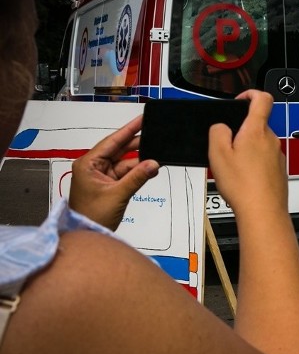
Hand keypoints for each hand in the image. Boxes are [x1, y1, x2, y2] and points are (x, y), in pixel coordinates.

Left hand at [69, 115, 159, 229]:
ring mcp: (102, 176)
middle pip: (119, 150)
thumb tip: (153, 163)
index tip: (142, 119)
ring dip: (140, 162)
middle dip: (137, 146)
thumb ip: (137, 178)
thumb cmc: (92, 215)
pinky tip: (150, 169)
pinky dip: (137, 172)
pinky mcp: (109, 185)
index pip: (111, 141)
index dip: (128, 130)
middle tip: (156, 137)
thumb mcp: (117, 195)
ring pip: (125, 162)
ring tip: (157, 158)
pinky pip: (126, 173)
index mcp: (88, 164)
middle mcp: (93, 166)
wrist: (86, 234)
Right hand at [208, 90, 285, 217]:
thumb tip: (221, 127)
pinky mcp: (279, 170)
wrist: (263, 211)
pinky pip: (265, 159)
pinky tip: (243, 178)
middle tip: (227, 146)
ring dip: (247, 149)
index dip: (250, 93)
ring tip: (234, 167)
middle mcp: (271, 140)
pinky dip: (254, 164)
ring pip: (260, 144)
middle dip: (241, 131)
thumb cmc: (244, 185)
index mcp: (256, 130)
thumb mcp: (217, 154)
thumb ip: (217, 132)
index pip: (262, 98)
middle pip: (257, 124)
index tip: (240, 99)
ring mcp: (277, 155)